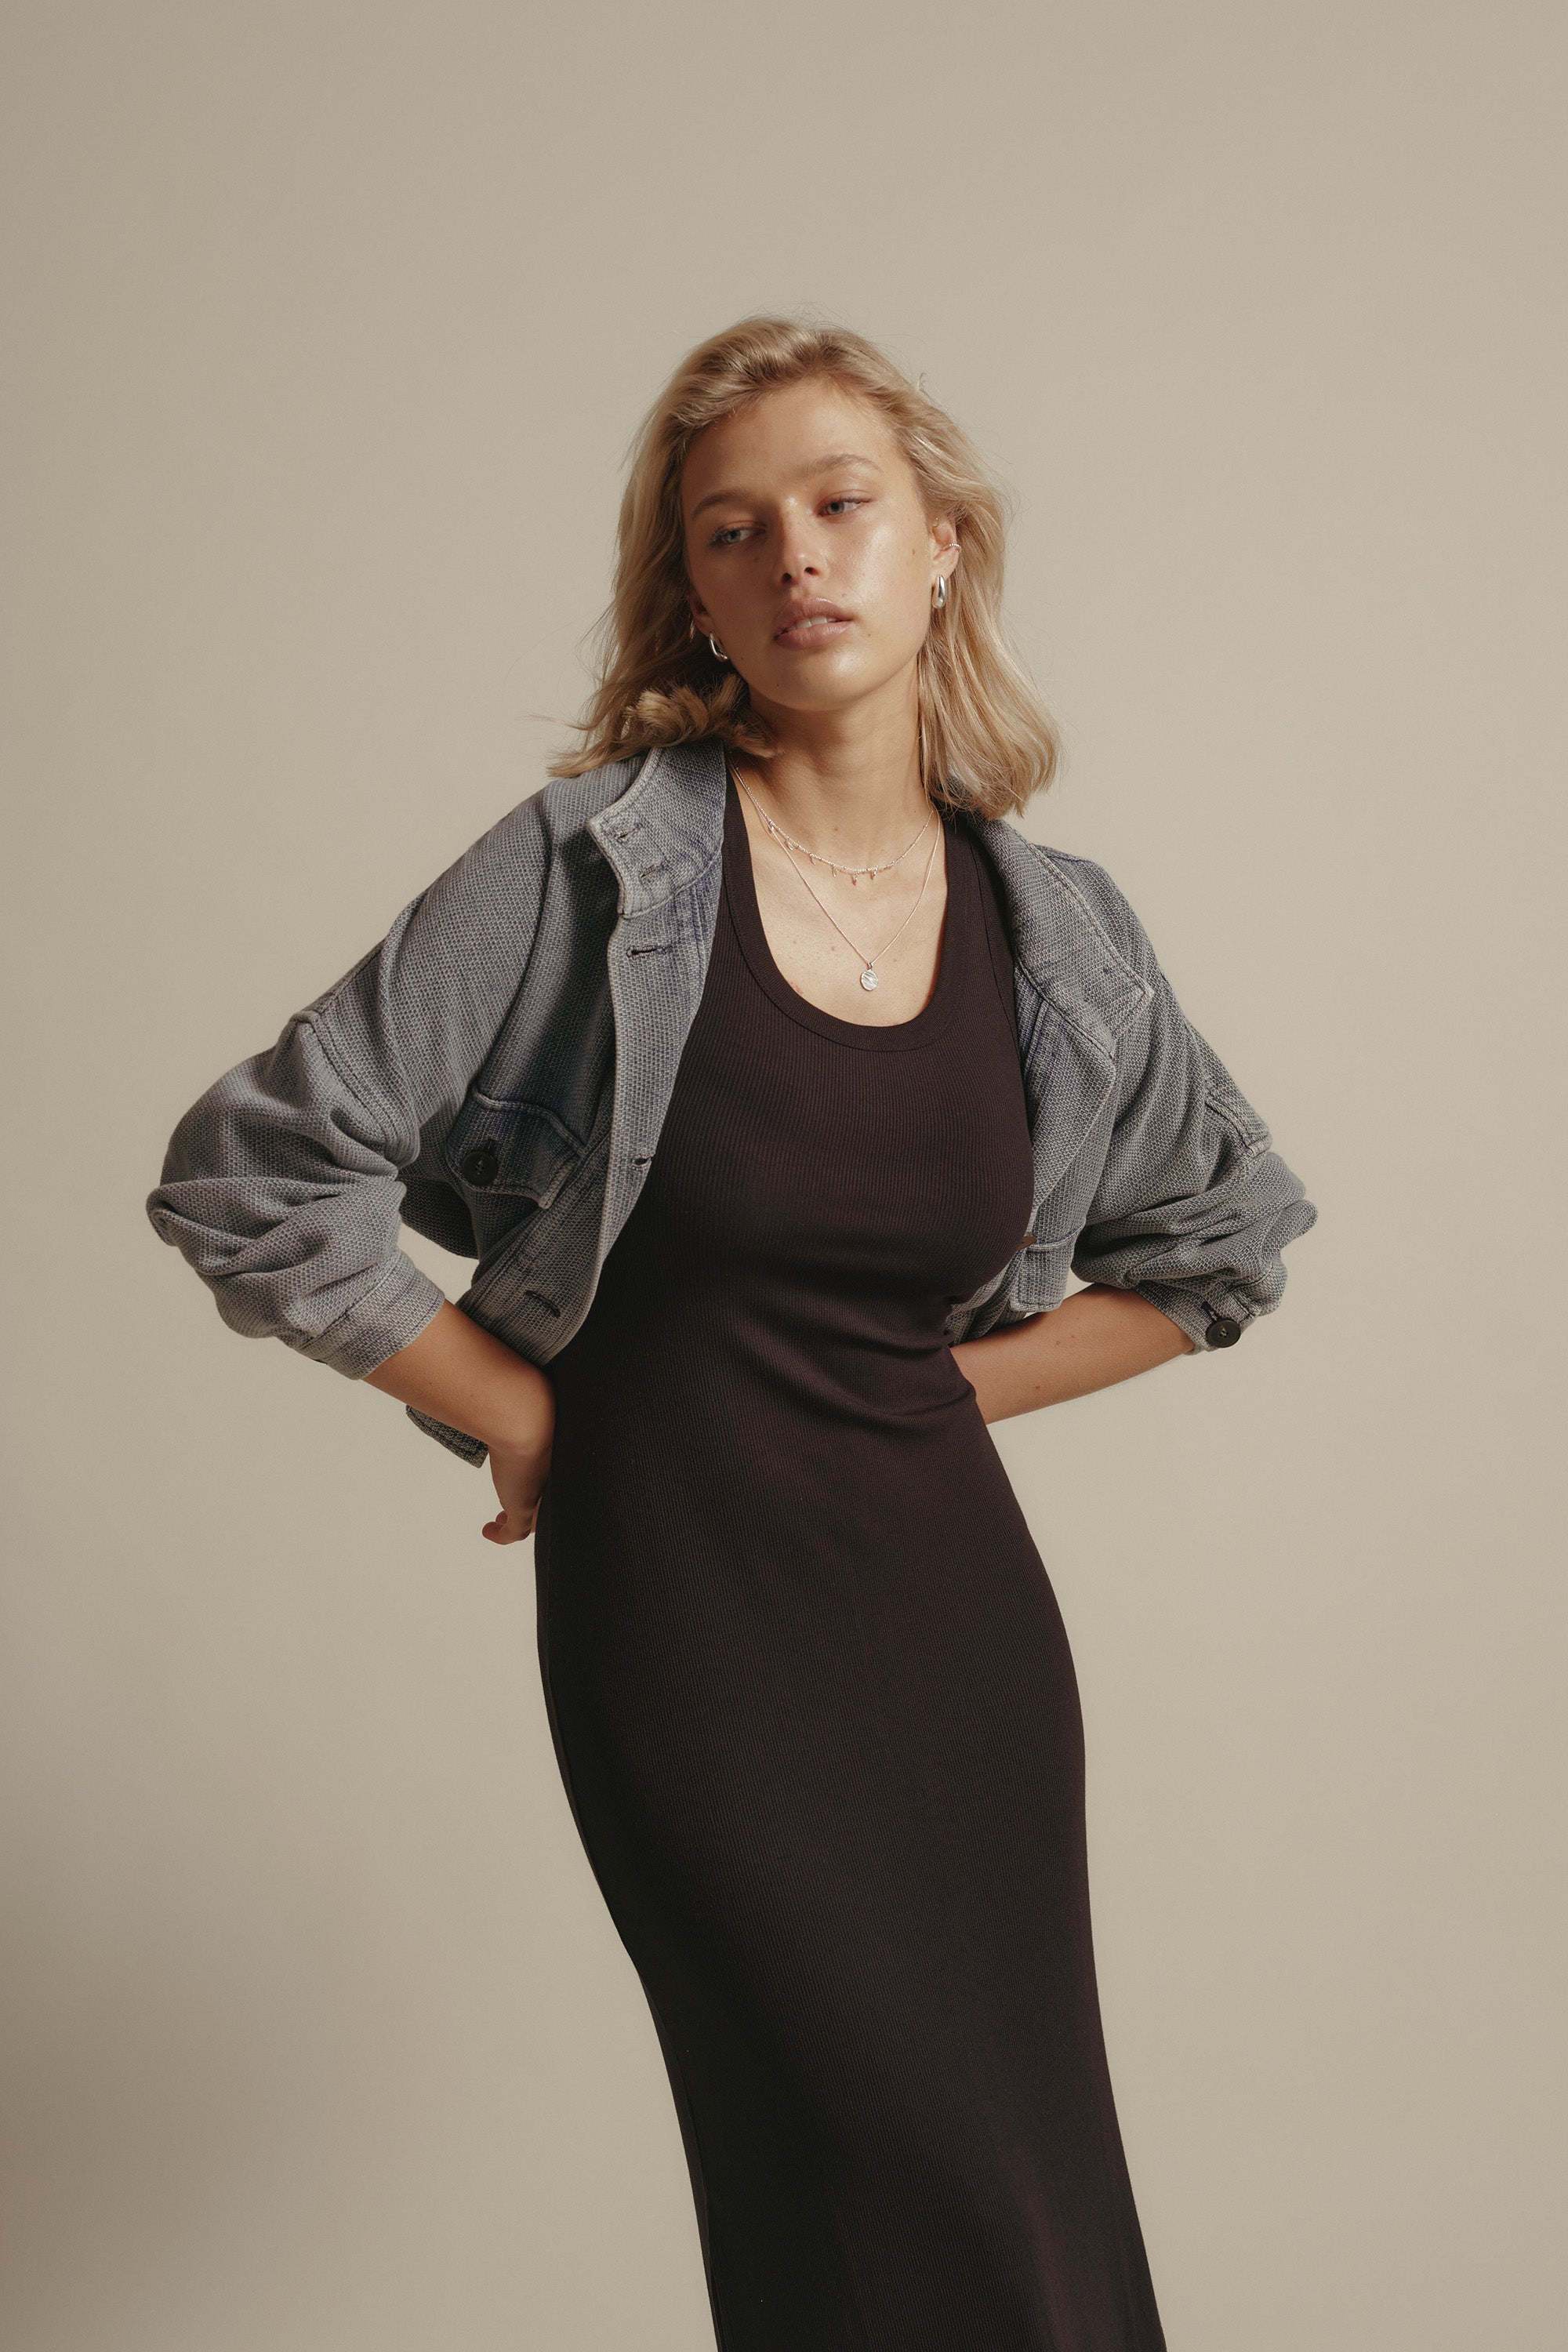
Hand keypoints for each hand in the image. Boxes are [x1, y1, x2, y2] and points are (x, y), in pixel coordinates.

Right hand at [482, 1400, 554, 1546]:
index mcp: (561, 1453)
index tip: (531, 1477)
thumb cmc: (528, 1403)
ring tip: (500, 1521)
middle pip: (550, 1499)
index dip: (546, 1480)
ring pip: (533, 1517)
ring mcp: (540, 1495)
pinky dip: (501, 1535)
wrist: (525, 1418)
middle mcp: (553, 1476)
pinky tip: (488, 1530)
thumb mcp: (529, 1400)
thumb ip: (523, 1396)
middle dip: (537, 1504)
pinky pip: (514, 1532)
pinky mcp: (523, 1508)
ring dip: (516, 1519)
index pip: (558, 1474)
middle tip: (516, 1505)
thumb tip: (520, 1378)